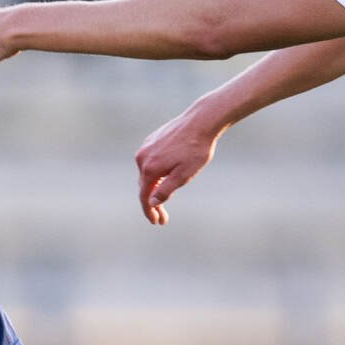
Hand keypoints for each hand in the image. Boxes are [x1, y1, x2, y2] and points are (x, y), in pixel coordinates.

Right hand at [134, 108, 220, 225]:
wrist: (201, 121)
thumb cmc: (195, 150)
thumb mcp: (184, 175)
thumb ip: (165, 191)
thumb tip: (151, 203)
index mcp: (149, 168)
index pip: (144, 196)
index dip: (149, 211)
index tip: (156, 222)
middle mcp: (142, 158)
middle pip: (144, 186)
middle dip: (152, 203)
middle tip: (162, 217)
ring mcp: (146, 147)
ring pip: (147, 173)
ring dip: (154, 188)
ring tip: (165, 199)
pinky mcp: (152, 140)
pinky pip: (150, 162)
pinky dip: (156, 173)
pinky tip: (165, 177)